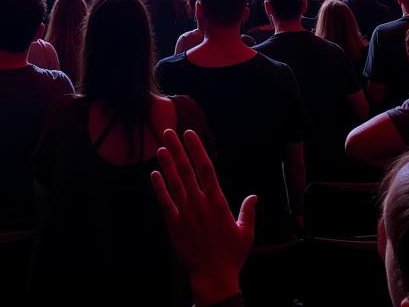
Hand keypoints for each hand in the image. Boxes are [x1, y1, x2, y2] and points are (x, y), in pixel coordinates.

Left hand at [151, 128, 256, 305]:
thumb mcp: (246, 233)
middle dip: (177, 149)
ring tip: (160, 147)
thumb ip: (248, 212)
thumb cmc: (232, 256)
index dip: (197, 149)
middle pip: (187, 171)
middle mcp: (200, 205)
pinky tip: (154, 174)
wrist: (214, 278)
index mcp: (217, 203)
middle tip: (168, 131)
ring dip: (167, 164)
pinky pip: (165, 203)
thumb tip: (254, 196)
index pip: (206, 169)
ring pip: (174, 184)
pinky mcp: (175, 225)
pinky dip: (159, 188)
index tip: (190, 134)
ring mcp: (186, 214)